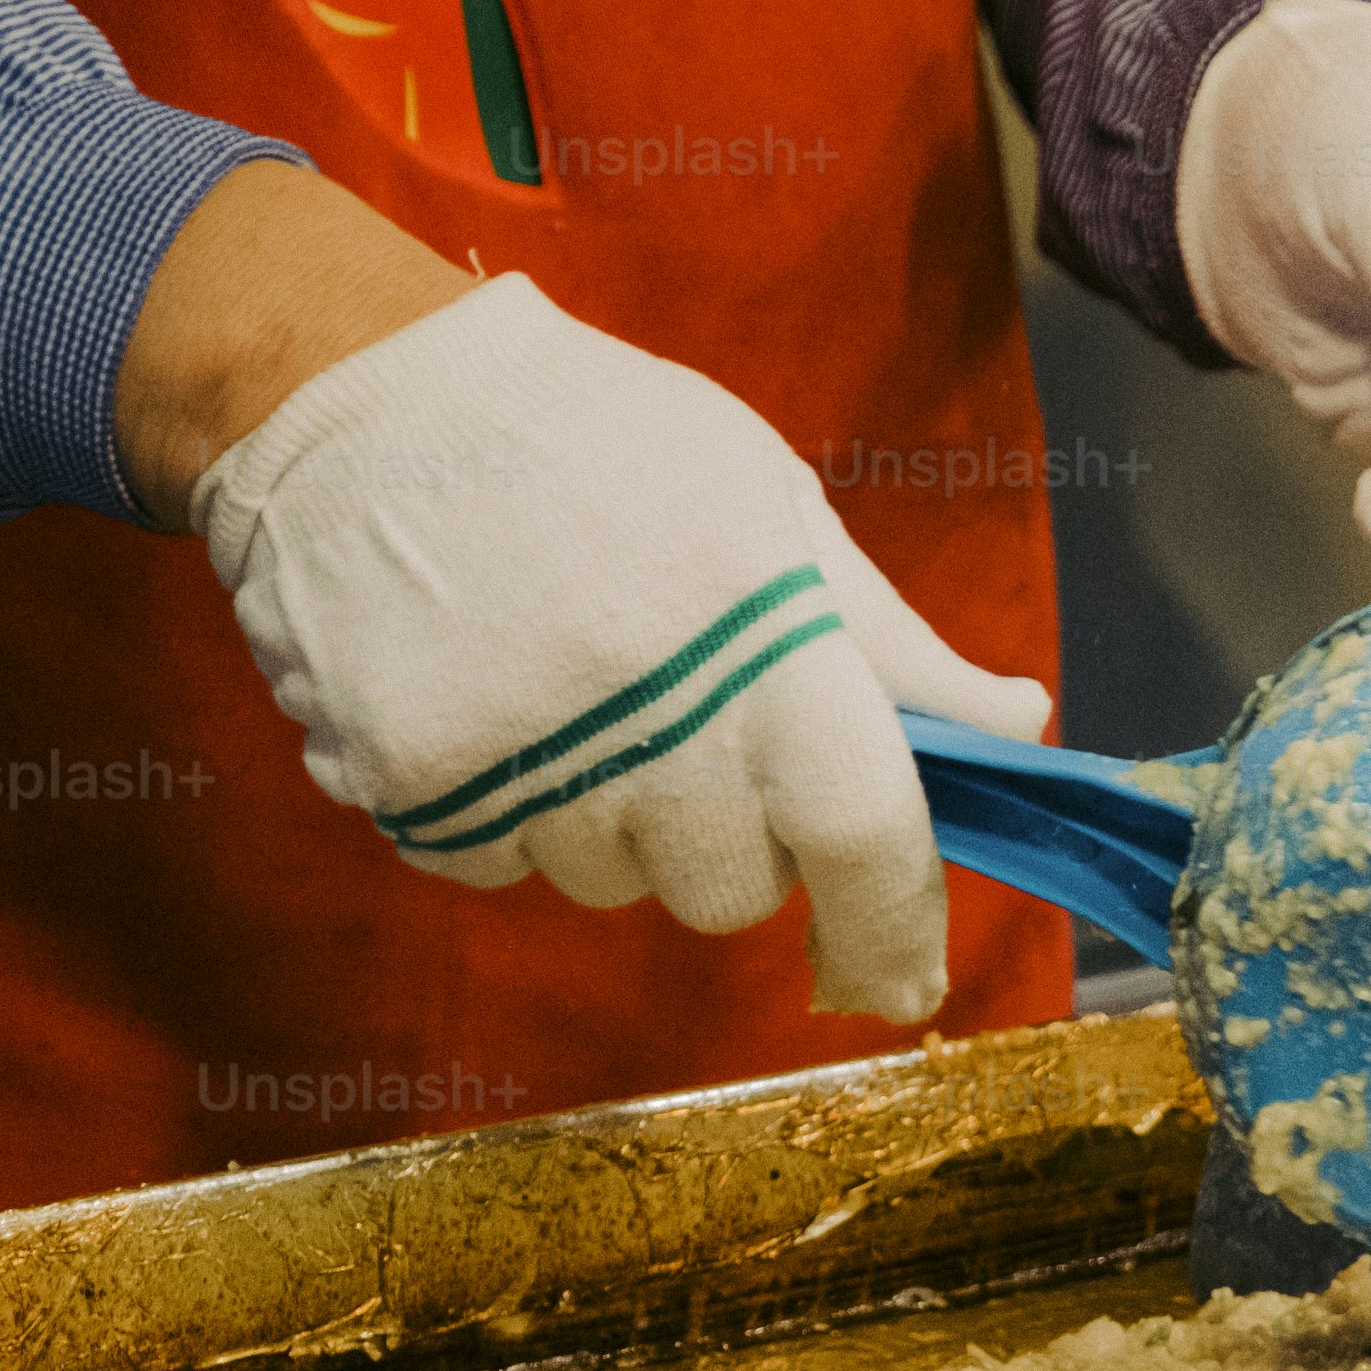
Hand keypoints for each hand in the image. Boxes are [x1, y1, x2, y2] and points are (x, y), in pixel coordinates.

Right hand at [193, 275, 1047, 1022]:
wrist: (358, 390)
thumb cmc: (597, 440)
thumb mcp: (771, 506)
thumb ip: (888, 643)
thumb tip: (1012, 729)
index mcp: (765, 640)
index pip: (863, 836)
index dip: (893, 927)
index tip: (901, 980)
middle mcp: (653, 719)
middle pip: (734, 892)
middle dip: (730, 838)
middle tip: (682, 718)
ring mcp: (526, 761)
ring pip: (612, 883)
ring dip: (610, 819)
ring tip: (568, 679)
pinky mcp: (414, 784)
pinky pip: (496, 864)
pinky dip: (502, 809)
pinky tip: (487, 695)